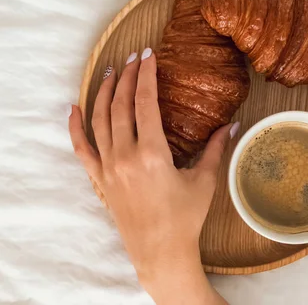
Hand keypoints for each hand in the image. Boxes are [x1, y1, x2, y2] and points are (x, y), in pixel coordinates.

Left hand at [68, 50, 233, 303]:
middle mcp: (125, 156)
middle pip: (121, 105)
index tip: (148, 56)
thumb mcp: (205, 180)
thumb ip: (216, 148)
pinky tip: (74, 107)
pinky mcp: (99, 179)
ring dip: (104, 93)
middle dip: (126, 77)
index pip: (145, 102)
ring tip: (110, 71)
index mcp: (152, 153)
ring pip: (100, 120)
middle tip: (134, 58)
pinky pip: (81, 148)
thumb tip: (233, 124)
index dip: (146, 75)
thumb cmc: (185, 217)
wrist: (160, 251)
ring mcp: (108, 167)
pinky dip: (75, 126)